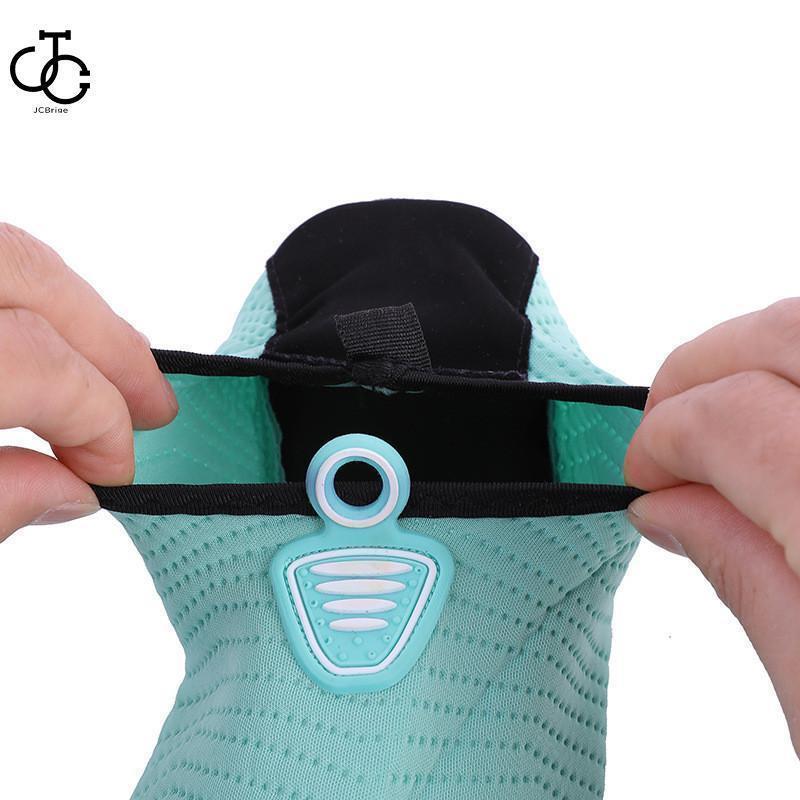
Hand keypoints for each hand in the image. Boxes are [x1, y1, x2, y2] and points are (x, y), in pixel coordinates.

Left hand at [0, 224, 176, 540]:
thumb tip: (67, 490)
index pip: (38, 364)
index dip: (97, 422)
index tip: (113, 472)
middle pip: (27, 275)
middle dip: (107, 343)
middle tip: (152, 404)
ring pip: (7, 249)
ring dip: (72, 308)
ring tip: (114, 365)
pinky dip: (23, 289)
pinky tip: (45, 330)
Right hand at [624, 299, 799, 755]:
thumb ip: (745, 580)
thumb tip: (668, 506)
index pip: (732, 420)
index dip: (662, 441)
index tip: (640, 473)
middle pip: (787, 333)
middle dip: (706, 366)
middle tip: (669, 422)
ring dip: (765, 352)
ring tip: (731, 410)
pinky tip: (789, 413)